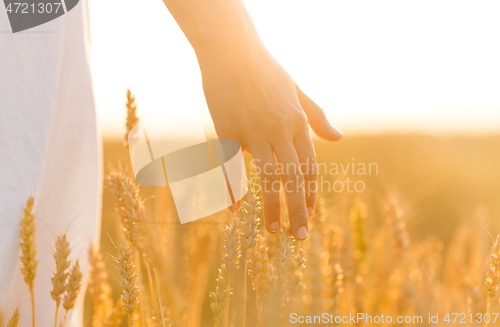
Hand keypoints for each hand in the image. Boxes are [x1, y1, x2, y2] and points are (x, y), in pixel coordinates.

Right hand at [198, 46, 341, 238]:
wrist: (232, 51)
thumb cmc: (266, 71)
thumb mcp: (298, 90)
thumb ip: (317, 116)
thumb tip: (339, 138)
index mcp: (297, 122)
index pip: (309, 166)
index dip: (310, 193)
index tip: (310, 214)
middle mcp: (279, 130)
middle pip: (293, 178)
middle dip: (298, 210)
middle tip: (300, 236)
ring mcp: (252, 131)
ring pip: (267, 177)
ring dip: (272, 207)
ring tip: (274, 230)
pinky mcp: (227, 130)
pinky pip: (231, 166)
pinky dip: (233, 189)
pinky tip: (236, 208)